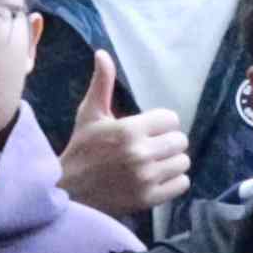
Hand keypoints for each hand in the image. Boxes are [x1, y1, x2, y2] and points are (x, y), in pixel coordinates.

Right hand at [55, 51, 190, 224]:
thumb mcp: (89, 114)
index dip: (160, 123)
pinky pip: (182, 184)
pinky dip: (173, 181)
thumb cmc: (81, 149)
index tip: (146, 130)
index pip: (171, 119)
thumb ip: (101, 84)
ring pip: (183, 162)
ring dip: (171, 162)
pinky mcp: (149, 199)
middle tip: (150, 147)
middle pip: (180, 140)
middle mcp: (140, 153)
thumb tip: (102, 53)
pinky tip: (156, 178)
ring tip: (153, 163)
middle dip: (167, 142)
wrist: (69, 192)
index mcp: (128, 129)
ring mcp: (146, 178)